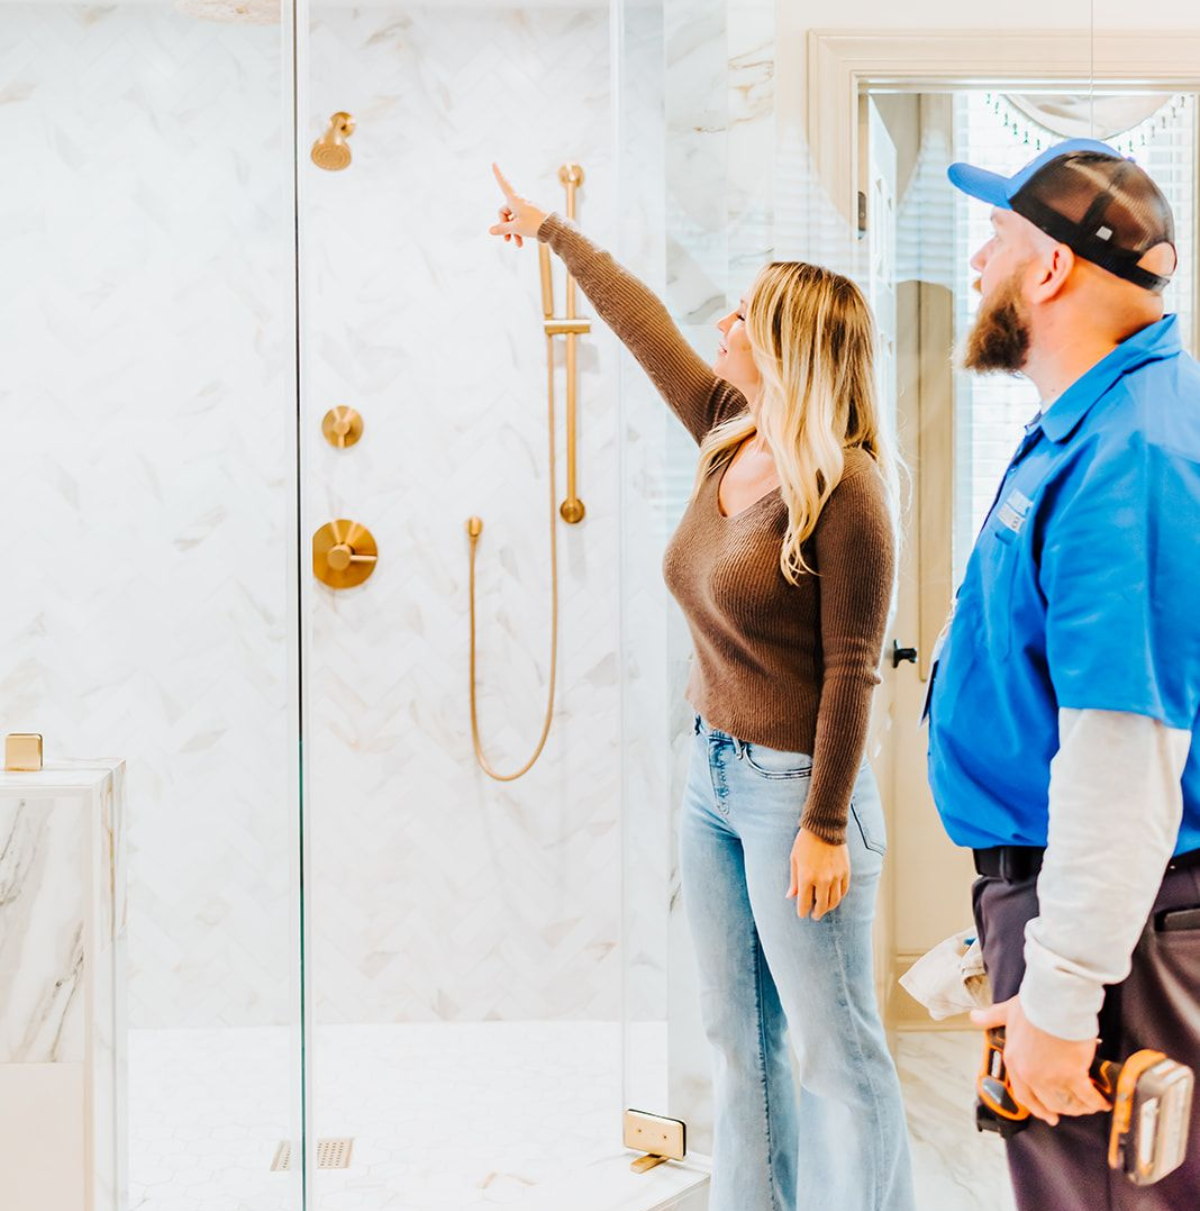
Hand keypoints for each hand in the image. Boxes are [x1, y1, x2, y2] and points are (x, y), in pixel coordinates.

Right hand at [488, 163, 546, 249]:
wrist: (553, 229)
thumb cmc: (534, 224)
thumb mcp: (516, 228)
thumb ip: (502, 229)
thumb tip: (490, 231)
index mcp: (515, 199)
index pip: (504, 184)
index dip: (498, 174)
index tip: (494, 163)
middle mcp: (519, 202)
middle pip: (504, 212)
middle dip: (504, 226)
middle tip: (507, 239)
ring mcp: (524, 209)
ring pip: (512, 220)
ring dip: (512, 232)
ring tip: (516, 244)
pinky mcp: (529, 216)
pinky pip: (519, 223)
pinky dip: (519, 232)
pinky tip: (520, 244)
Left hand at [787, 829, 849, 919]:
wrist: (825, 827)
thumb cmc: (805, 842)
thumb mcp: (794, 860)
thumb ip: (794, 881)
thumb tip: (790, 897)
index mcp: (807, 877)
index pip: (804, 903)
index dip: (802, 911)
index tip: (802, 914)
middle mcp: (823, 880)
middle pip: (821, 906)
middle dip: (817, 913)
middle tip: (814, 915)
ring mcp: (836, 876)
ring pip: (834, 901)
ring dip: (828, 907)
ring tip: (824, 908)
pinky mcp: (845, 872)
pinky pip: (843, 891)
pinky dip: (839, 897)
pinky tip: (833, 898)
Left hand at [971, 996, 1110, 1124]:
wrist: (1053, 1001)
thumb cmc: (1032, 1004)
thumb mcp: (1006, 1011)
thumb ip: (993, 1016)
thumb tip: (975, 1017)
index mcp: (1013, 1060)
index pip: (1022, 1094)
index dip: (1036, 1107)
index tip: (1047, 1115)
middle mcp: (1029, 1073)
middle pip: (1046, 1101)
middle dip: (1061, 1109)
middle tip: (1072, 1111)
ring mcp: (1051, 1077)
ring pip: (1066, 1102)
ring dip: (1080, 1106)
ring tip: (1090, 1105)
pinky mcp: (1073, 1075)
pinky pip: (1087, 1096)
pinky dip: (1097, 1101)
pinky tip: (1104, 1101)